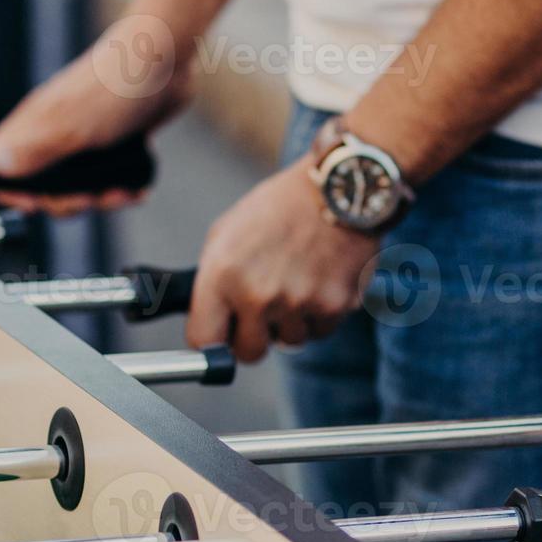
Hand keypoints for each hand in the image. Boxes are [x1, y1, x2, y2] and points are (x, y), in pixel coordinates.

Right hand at [0, 18, 191, 215]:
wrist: (166, 59)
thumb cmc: (114, 85)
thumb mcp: (70, 123)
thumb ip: (33, 148)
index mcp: (33, 127)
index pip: (2, 170)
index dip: (14, 193)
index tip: (36, 203)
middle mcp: (53, 134)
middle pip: (43, 188)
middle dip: (66, 202)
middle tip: (87, 197)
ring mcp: (83, 140)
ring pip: (78, 187)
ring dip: (99, 199)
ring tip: (120, 193)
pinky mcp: (112, 144)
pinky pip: (108, 179)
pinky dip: (121, 189)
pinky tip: (135, 188)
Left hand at [185, 160, 379, 361]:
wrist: (337, 188)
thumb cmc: (278, 208)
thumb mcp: (226, 234)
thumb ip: (213, 281)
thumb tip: (209, 320)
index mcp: (223, 275)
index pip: (204, 341)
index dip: (212, 339)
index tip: (220, 334)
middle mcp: (259, 294)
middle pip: (249, 353)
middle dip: (253, 336)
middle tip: (262, 309)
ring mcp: (299, 303)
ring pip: (289, 342)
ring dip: (290, 322)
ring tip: (295, 280)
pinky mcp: (335, 306)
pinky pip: (320, 331)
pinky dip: (319, 314)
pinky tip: (318, 279)